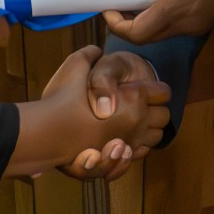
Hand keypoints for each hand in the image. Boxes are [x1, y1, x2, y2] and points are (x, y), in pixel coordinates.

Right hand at [12, 45, 171, 177]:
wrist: (49, 133)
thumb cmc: (65, 97)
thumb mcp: (75, 66)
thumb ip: (89, 55)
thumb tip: (96, 52)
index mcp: (134, 97)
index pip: (163, 93)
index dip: (154, 89)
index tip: (139, 88)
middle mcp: (138, 121)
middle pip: (163, 117)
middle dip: (155, 110)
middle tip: (135, 105)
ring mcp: (130, 142)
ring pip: (155, 137)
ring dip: (148, 130)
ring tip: (130, 122)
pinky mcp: (118, 161)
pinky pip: (139, 154)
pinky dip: (136, 148)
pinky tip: (122, 141)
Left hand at [103, 0, 213, 45]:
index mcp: (174, 8)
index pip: (137, 33)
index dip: (116, 24)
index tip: (108, 8)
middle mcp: (183, 25)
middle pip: (146, 37)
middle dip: (127, 24)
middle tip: (119, 4)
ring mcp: (195, 27)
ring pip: (160, 34)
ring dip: (144, 22)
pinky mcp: (203, 24)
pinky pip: (174, 28)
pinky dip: (160, 18)